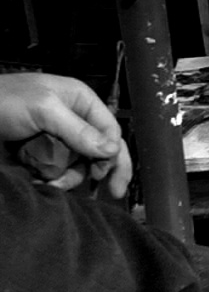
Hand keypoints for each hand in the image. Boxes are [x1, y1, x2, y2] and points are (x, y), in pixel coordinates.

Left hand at [0, 73, 131, 197]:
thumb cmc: (1, 101)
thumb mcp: (44, 109)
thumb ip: (79, 130)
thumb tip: (111, 150)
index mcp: (80, 101)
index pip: (110, 130)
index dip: (113, 153)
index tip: (104, 172)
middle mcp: (74, 119)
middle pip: (102, 150)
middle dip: (103, 170)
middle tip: (112, 191)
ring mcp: (58, 138)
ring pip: (81, 164)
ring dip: (70, 177)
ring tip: (52, 181)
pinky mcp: (43, 154)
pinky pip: (60, 171)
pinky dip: (54, 179)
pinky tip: (42, 180)